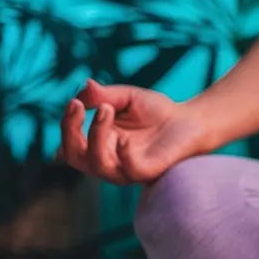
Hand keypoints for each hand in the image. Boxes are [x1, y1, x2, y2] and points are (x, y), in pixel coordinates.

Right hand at [57, 79, 207, 184]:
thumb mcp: (127, 97)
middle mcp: (108, 159)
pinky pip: (127, 170)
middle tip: (79, 105)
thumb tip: (84, 86)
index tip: (74, 102)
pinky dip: (122, 154)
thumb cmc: (157, 112)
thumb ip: (105, 94)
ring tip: (107, 109)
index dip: (67, 124)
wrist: (191, 120)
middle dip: (70, 131)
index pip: (69, 143)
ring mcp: (125, 169)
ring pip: (97, 164)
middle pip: (73, 157)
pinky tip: (124, 138)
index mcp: (99, 143)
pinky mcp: (146, 172)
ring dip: (95, 135)